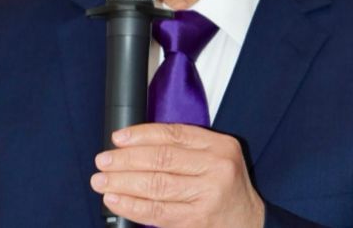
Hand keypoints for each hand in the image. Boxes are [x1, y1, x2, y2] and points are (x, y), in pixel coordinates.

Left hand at [90, 123, 264, 227]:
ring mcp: (207, 196)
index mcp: (220, 146)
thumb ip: (186, 147)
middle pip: (162, 159)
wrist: (250, 223)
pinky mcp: (196, 222)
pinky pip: (157, 213)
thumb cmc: (226, 187)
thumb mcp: (217, 156)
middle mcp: (216, 168)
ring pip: (156, 186)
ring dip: (123, 183)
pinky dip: (132, 206)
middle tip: (103, 160)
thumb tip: (136, 143)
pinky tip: (116, 200)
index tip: (118, 138)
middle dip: (126, 159)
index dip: (142, 134)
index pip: (174, 134)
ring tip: (102, 181)